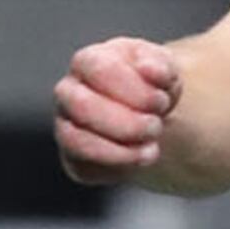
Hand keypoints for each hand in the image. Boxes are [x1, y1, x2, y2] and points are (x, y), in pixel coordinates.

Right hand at [53, 36, 184, 186]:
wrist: (148, 114)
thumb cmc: (148, 85)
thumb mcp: (163, 68)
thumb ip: (160, 65)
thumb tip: (150, 69)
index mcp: (87, 62)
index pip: (99, 69)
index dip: (134, 89)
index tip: (161, 101)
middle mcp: (68, 92)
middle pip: (83, 106)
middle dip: (127, 122)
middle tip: (156, 126)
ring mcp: (65, 125)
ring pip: (76, 140)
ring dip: (120, 149)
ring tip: (151, 148)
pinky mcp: (72, 157)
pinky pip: (84, 167)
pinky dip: (118, 165)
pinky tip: (140, 158)